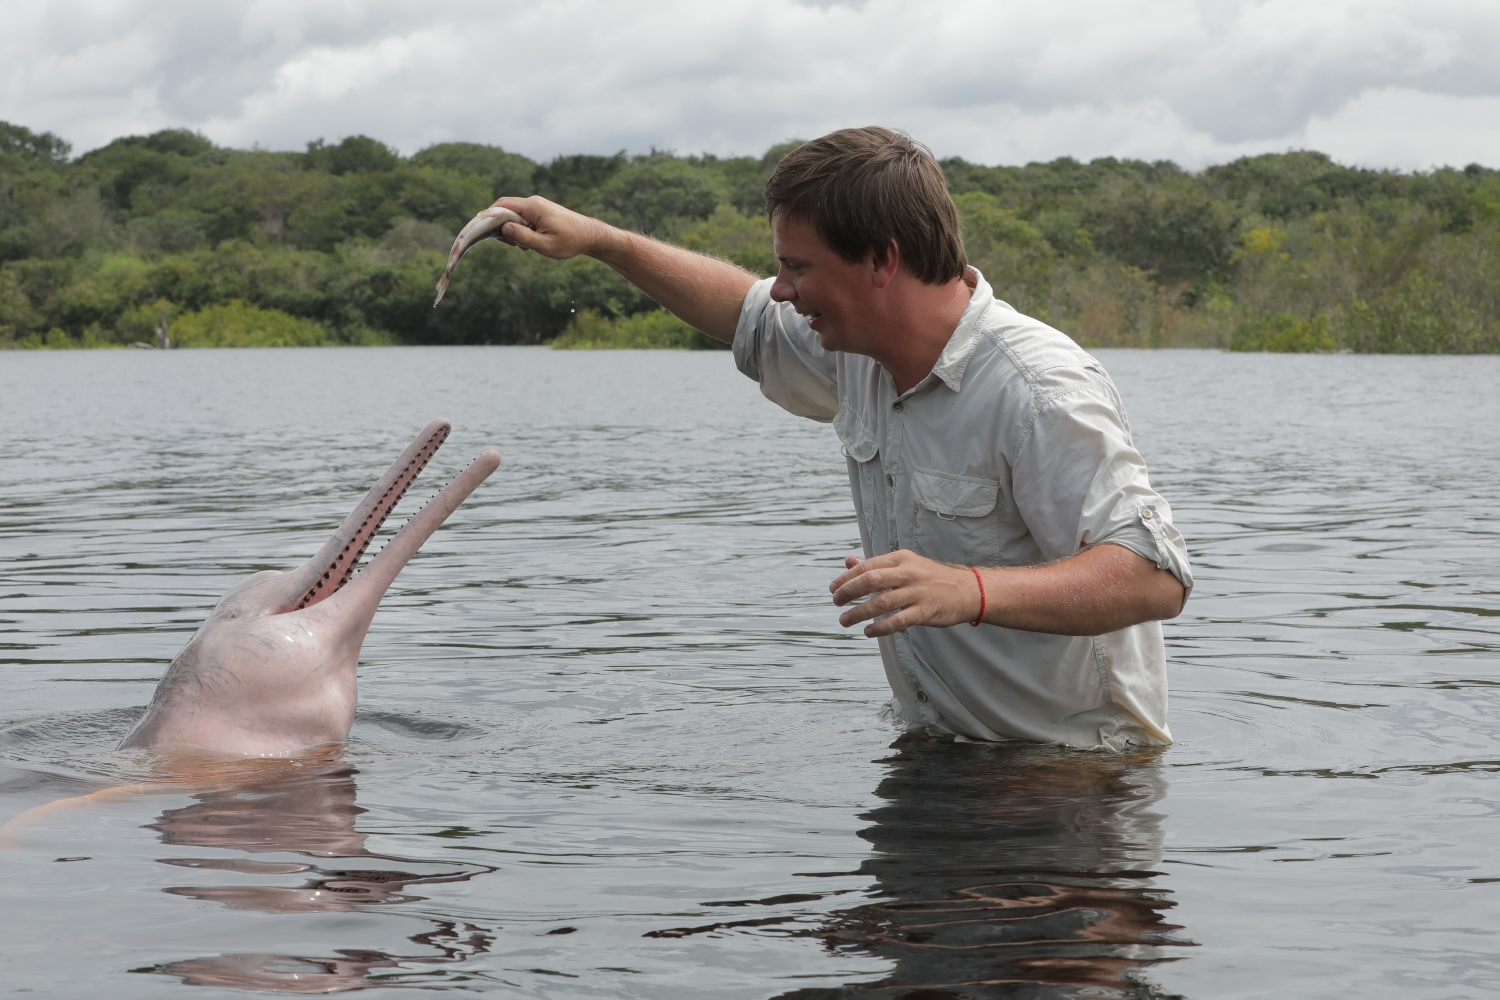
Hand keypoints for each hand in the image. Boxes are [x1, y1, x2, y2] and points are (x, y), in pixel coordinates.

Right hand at [492, 195, 617, 259]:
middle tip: (506, 243)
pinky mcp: (540, 212)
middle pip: (505, 209)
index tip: (480, 229)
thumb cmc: (570, 241)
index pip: (502, 206)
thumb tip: (502, 229)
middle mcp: (533, 202)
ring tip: (522, 246)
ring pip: (514, 214)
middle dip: (500, 225)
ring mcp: (537, 206)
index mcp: (532, 207)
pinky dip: (520, 229)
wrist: (591, 235)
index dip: (488, 216)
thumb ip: (523, 237)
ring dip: (512, 229)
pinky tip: (528, 242)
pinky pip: (522, 217)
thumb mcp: (545, 245)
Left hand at [829, 550, 980, 637]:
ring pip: (881, 602)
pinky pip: (898, 620)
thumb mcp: (906, 565)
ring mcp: (918, 592)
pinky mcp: (926, 611)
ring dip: (859, 613)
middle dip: (849, 592)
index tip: (833, 588)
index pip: (867, 566)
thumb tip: (849, 562)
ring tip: (845, 620)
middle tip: (836, 602)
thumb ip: (877, 565)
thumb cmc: (931, 578)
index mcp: (901, 559)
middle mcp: (909, 573)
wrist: (968, 590)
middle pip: (871, 580)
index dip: (847, 577)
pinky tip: (868, 631)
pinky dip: (880, 627)